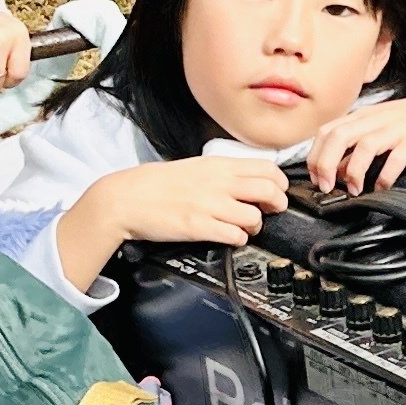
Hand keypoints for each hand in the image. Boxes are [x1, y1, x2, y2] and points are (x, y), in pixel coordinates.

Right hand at [65, 156, 290, 287]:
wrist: (126, 198)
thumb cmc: (157, 184)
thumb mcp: (195, 167)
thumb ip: (222, 173)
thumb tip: (248, 181)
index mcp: (218, 165)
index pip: (267, 168)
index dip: (279, 183)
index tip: (276, 191)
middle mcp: (218, 182)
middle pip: (269, 190)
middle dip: (277, 204)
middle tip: (270, 211)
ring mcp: (209, 205)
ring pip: (255, 216)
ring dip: (255, 226)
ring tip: (244, 227)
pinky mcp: (199, 227)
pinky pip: (235, 236)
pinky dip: (238, 239)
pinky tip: (229, 236)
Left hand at [301, 94, 405, 193]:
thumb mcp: (379, 130)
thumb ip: (355, 145)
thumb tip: (332, 170)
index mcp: (364, 116)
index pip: (328, 130)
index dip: (316, 155)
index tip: (316, 178)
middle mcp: (377, 119)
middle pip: (339, 136)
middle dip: (326, 163)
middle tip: (326, 188)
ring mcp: (398, 128)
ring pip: (365, 145)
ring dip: (353, 171)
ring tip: (354, 190)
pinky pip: (397, 157)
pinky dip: (385, 175)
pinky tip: (382, 188)